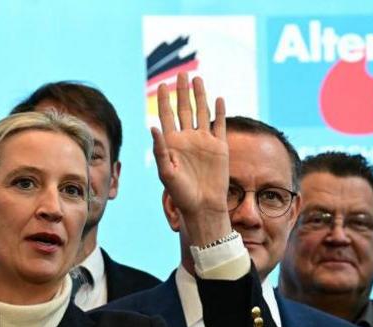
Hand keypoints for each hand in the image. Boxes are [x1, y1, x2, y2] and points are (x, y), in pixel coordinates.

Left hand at [151, 73, 230, 242]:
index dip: (165, 100)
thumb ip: (159, 149)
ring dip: (200, 96)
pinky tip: (219, 99)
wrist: (203, 206)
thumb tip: (152, 127)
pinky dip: (219, 112)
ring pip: (201, 113)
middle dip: (182, 91)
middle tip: (182, 74)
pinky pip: (219, 125)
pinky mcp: (219, 147)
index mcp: (171, 143)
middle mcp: (187, 139)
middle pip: (184, 109)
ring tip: (198, 79)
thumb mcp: (165, 172)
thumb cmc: (180, 194)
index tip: (163, 84)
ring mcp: (203, 142)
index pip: (166, 115)